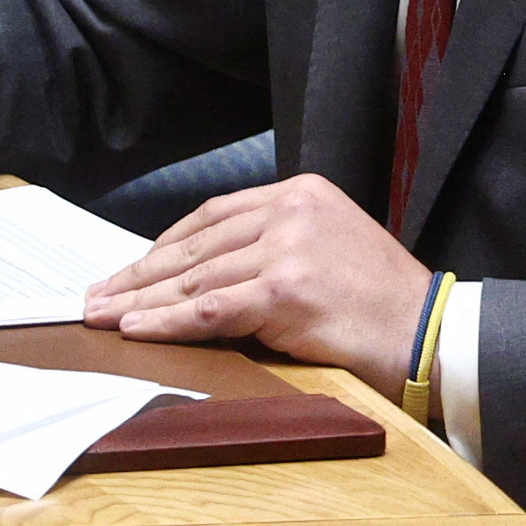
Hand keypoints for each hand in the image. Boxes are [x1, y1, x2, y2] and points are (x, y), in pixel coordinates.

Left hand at [82, 173, 432, 393]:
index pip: (212, 217)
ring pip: (196, 278)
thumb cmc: (380, 300)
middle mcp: (289, 212)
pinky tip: (136, 329)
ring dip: (142, 300)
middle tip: (95, 294)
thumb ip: (272, 247)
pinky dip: (167, 321)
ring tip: (102, 315)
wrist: (429, 332)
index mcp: (299, 193)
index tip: (129, 270)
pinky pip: (211, 310)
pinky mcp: (285, 292)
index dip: (163, 247)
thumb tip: (201, 276)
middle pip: (194, 246)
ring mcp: (287, 249)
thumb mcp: (327, 247)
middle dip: (139, 274)